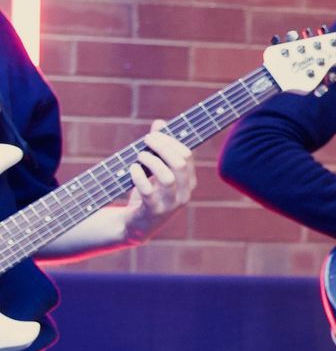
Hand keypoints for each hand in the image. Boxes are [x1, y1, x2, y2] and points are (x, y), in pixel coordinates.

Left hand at [118, 127, 194, 241]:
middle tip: (146, 141)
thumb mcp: (155, 171)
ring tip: (140, 156)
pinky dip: (138, 176)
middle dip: (161, 147)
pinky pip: (148, 190)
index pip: (187, 155)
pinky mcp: (154, 211)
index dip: (170, 141)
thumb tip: (160, 123)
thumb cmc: (148, 194)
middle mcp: (184, 193)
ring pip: (168, 177)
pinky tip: (132, 169)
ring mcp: (170, 204)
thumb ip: (159, 147)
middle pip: (180, 163)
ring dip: (151, 161)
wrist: (137, 226)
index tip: (154, 135)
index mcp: (188, 181)